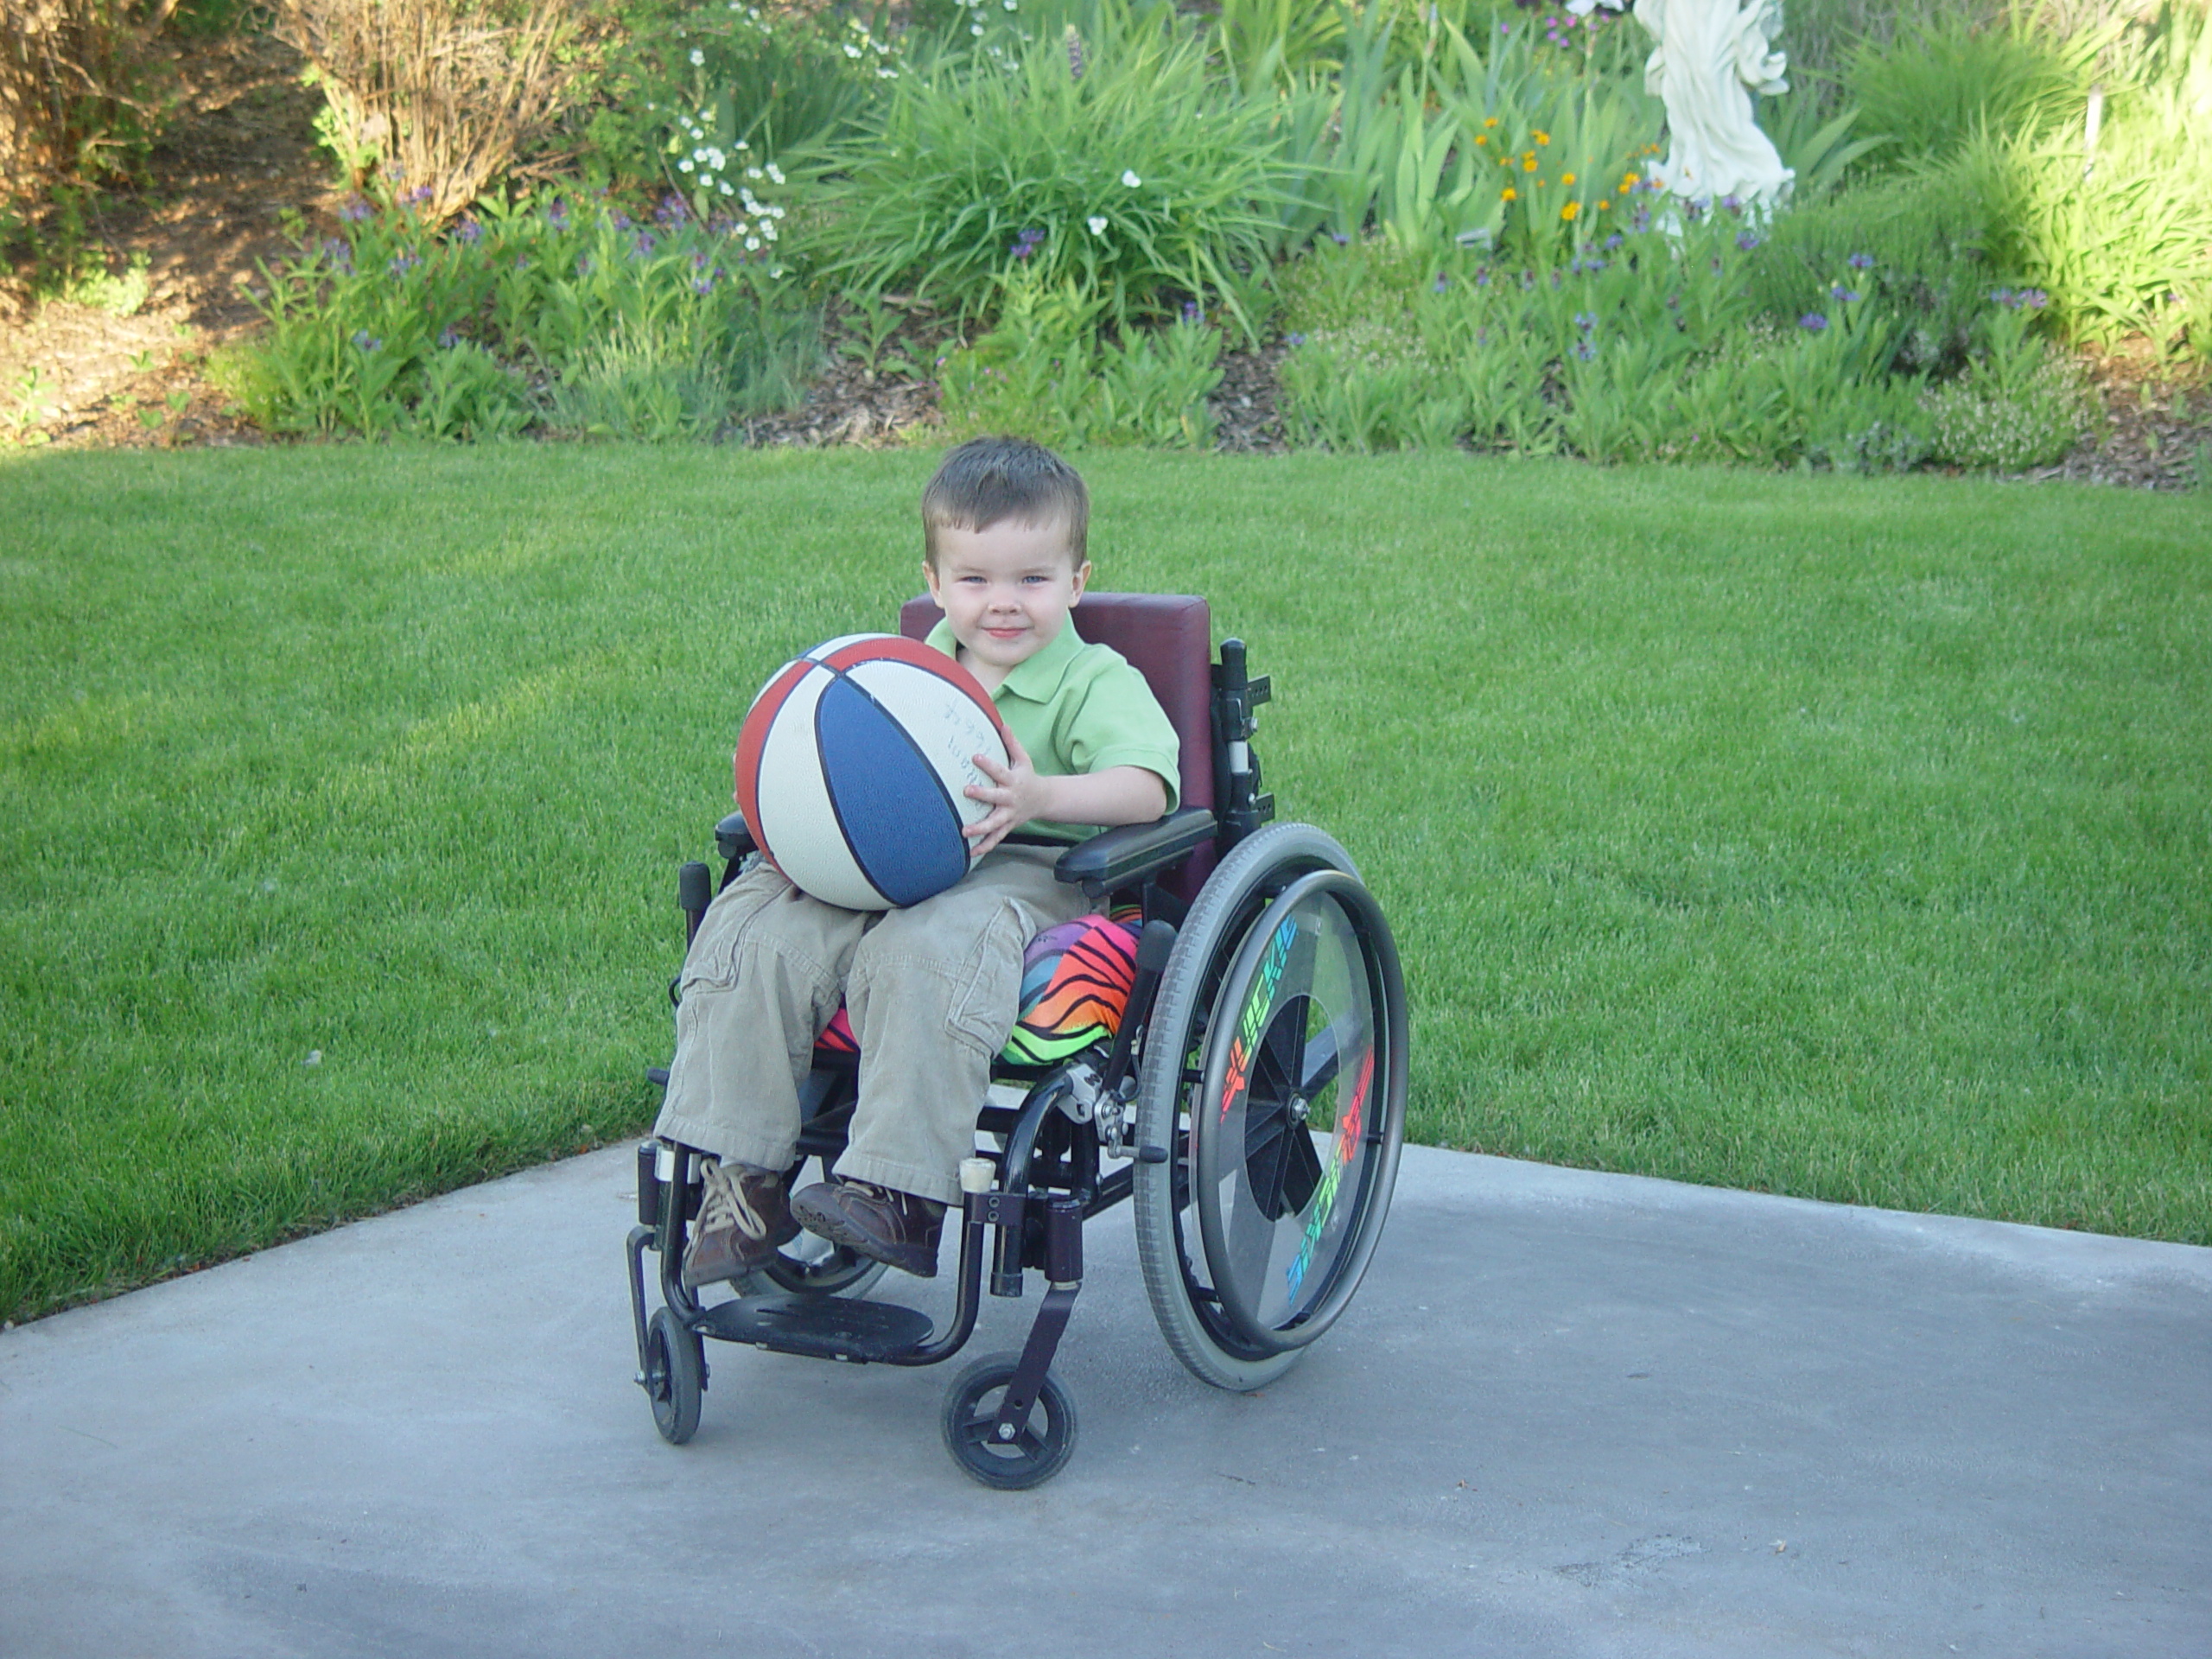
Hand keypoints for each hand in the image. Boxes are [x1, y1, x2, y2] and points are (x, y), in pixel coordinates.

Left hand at [962, 730, 1050, 856]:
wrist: (1043, 800)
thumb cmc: (1027, 777)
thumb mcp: (1023, 759)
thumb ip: (1012, 743)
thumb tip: (1003, 724)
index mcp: (1013, 781)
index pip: (1000, 771)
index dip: (988, 764)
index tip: (975, 756)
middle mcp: (1010, 799)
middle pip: (996, 798)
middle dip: (982, 795)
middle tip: (967, 791)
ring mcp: (1009, 815)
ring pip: (995, 824)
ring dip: (980, 829)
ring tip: (965, 831)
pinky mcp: (1007, 826)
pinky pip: (996, 838)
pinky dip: (985, 846)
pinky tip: (971, 852)